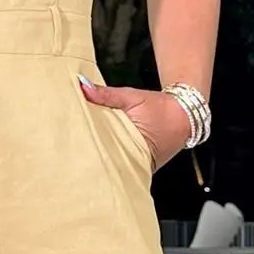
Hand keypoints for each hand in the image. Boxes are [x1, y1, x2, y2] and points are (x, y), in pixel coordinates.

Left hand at [76, 76, 192, 170]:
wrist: (185, 116)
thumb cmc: (161, 108)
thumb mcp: (132, 97)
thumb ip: (106, 95)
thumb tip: (83, 87)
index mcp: (131, 146)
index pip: (100, 151)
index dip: (83, 146)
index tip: (68, 141)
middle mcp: (134, 161)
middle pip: (104, 159)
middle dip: (88, 153)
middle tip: (68, 148)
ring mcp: (137, 166)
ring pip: (112, 163)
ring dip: (99, 155)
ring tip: (79, 150)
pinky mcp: (139, 166)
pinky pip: (120, 162)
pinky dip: (110, 156)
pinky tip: (98, 151)